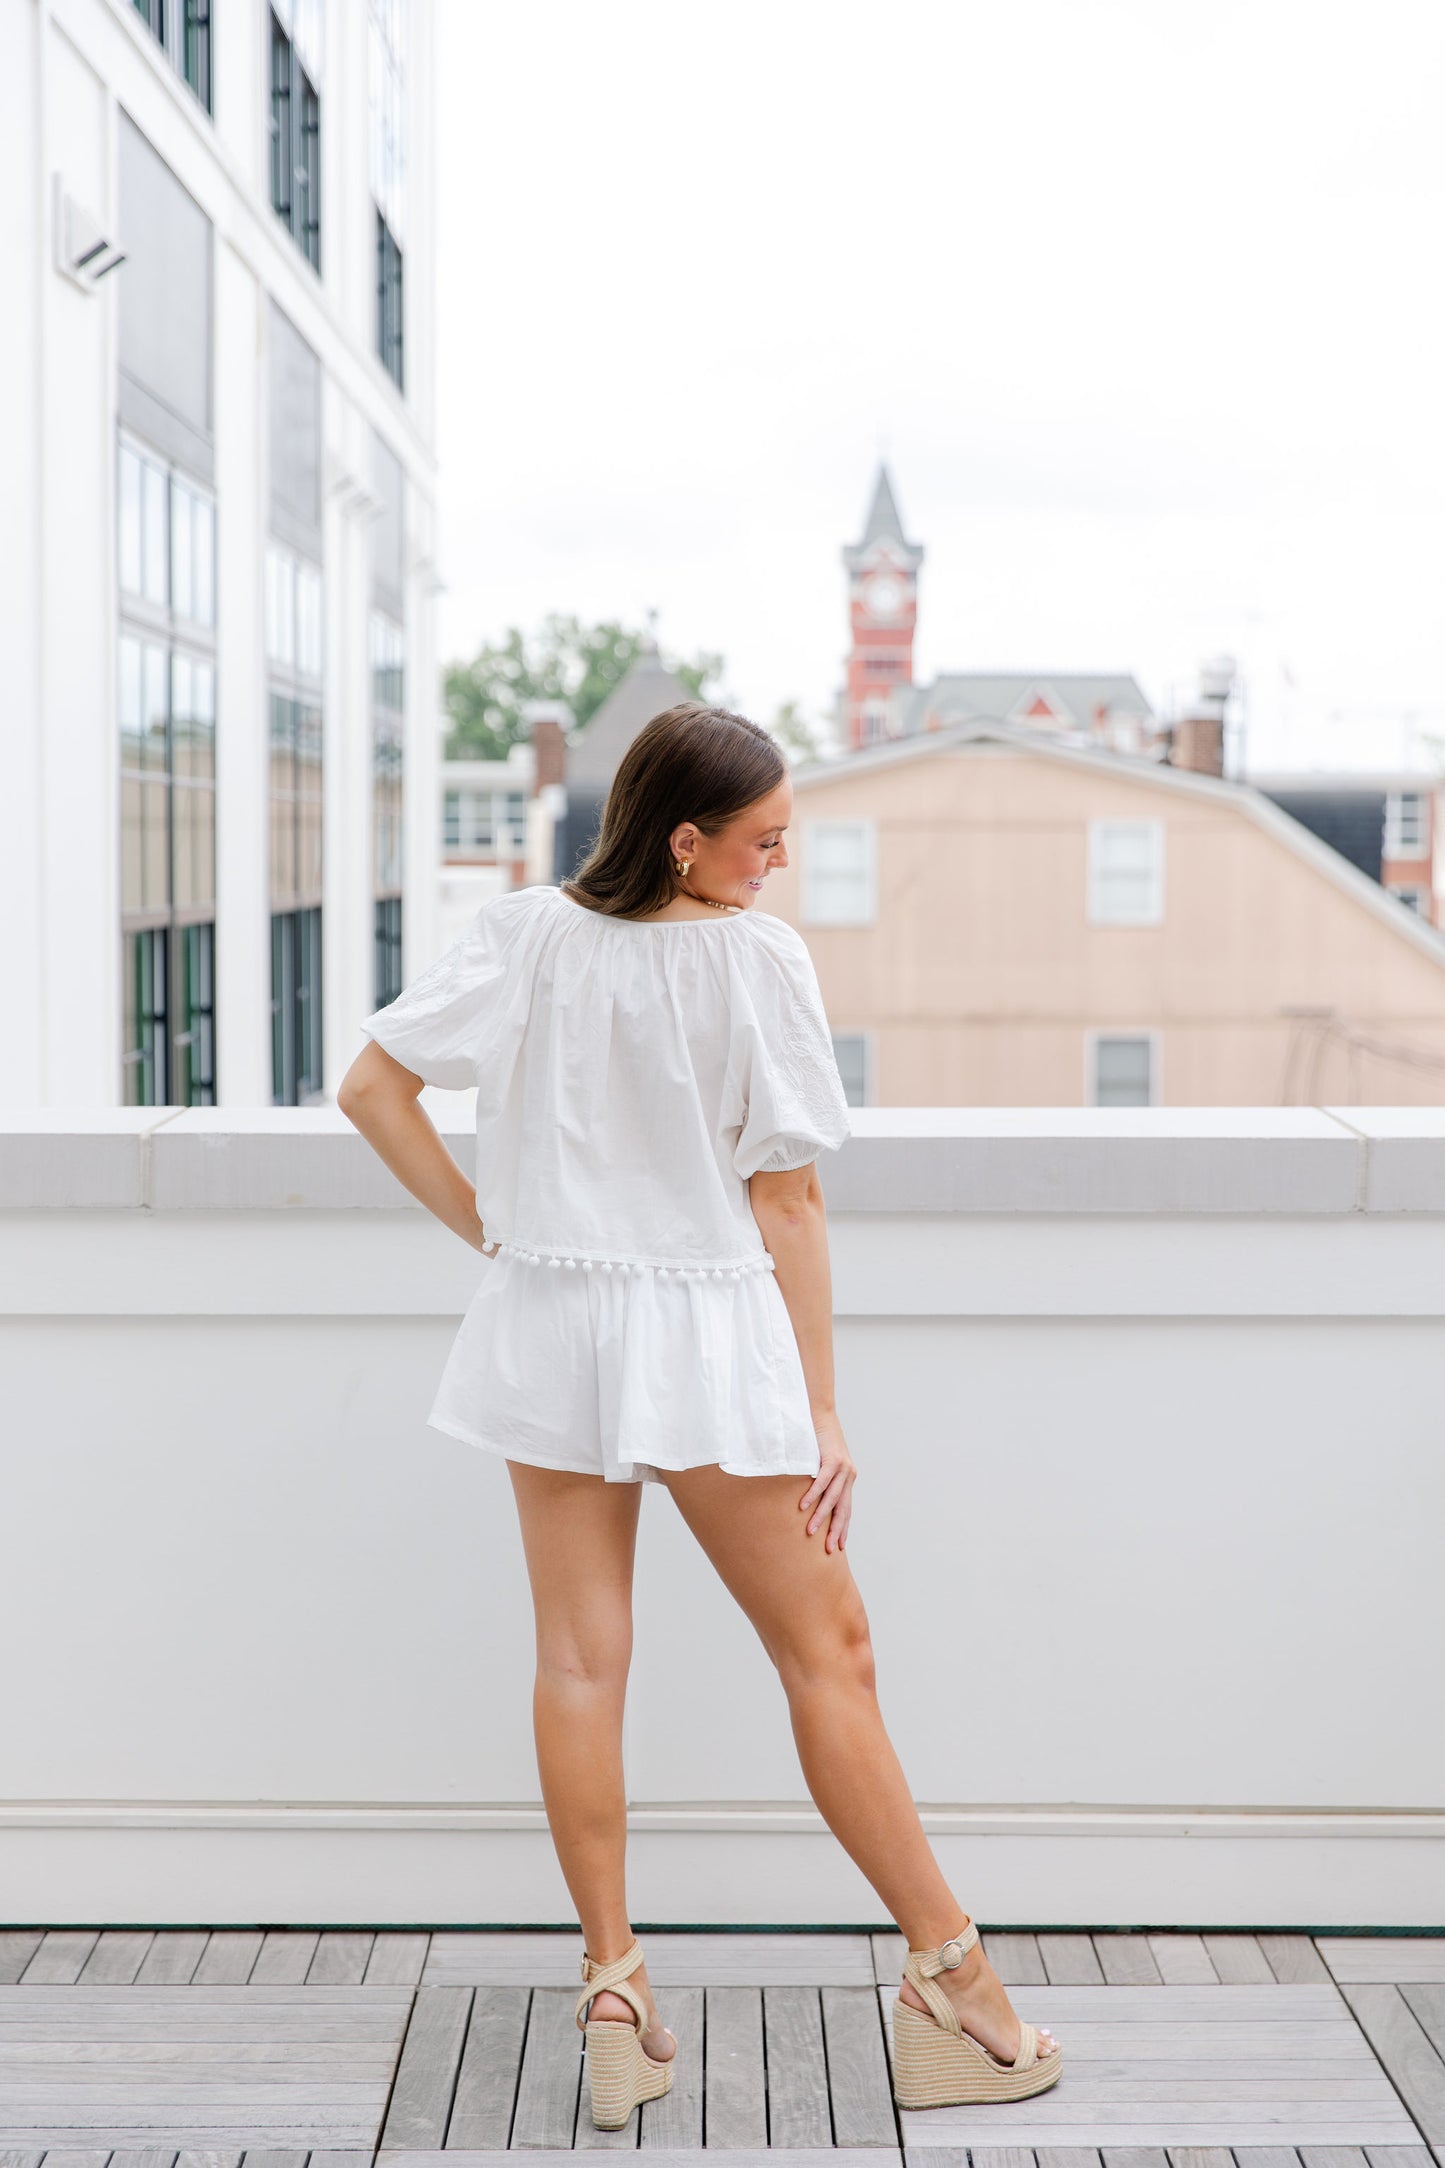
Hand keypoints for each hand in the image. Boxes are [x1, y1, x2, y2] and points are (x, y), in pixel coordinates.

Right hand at [798, 1411, 855, 1553]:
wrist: (820, 1414)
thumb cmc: (818, 1440)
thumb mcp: (822, 1463)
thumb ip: (821, 1480)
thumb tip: (807, 1500)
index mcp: (847, 1479)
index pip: (846, 1509)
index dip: (843, 1528)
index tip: (840, 1546)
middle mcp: (849, 1475)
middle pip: (843, 1509)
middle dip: (836, 1531)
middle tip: (829, 1550)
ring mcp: (843, 1468)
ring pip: (832, 1499)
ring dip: (821, 1517)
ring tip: (811, 1532)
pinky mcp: (832, 1459)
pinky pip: (822, 1481)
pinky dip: (813, 1495)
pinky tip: (803, 1507)